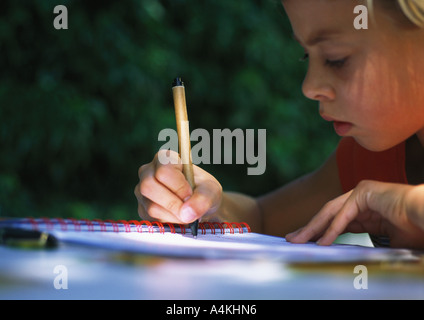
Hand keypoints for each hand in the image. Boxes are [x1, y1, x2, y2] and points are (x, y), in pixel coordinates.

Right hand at [134, 150, 222, 223]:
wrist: (199, 205)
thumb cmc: (204, 191)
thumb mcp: (211, 191)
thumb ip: (203, 199)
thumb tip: (187, 213)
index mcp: (165, 158)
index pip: (163, 171)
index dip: (178, 186)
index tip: (190, 195)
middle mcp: (148, 172)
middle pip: (148, 186)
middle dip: (172, 203)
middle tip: (188, 210)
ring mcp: (142, 191)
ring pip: (150, 206)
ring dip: (173, 215)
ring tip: (187, 214)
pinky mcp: (142, 209)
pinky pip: (151, 219)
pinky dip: (168, 223)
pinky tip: (178, 218)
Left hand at [286, 180, 423, 248]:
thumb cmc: (415, 229)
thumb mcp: (385, 240)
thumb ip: (367, 243)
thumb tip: (354, 258)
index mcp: (365, 208)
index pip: (335, 219)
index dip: (319, 231)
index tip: (306, 241)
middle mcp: (360, 197)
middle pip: (328, 214)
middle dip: (309, 228)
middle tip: (292, 239)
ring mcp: (361, 192)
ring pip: (331, 213)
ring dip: (314, 228)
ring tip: (299, 240)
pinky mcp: (364, 193)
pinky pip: (344, 215)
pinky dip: (332, 229)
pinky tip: (321, 242)